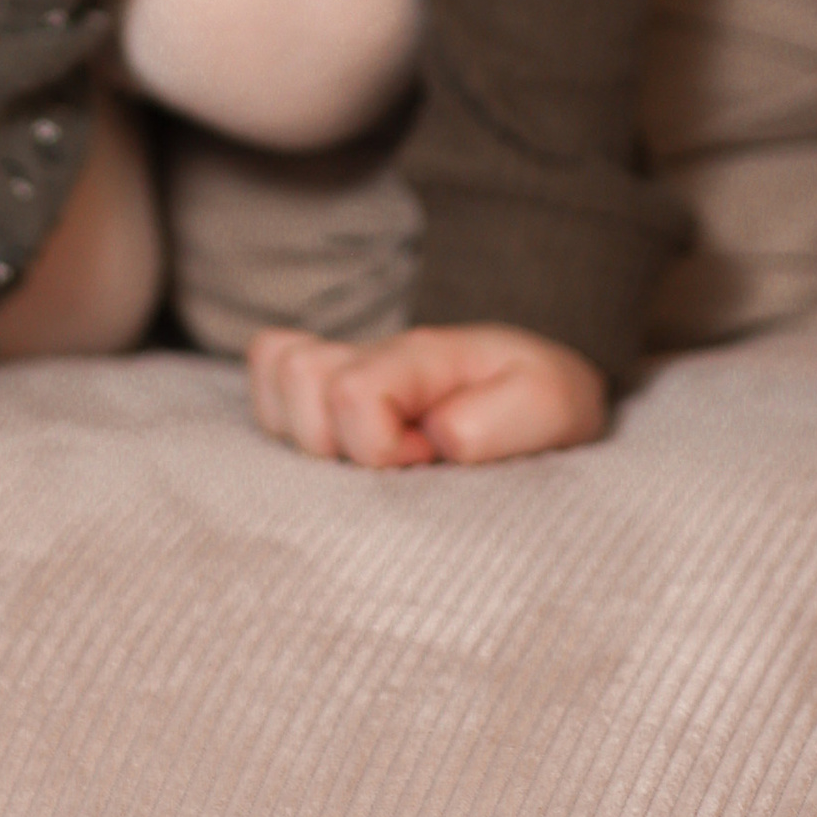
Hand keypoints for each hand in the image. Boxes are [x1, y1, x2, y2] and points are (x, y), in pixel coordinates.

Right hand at [247, 322, 607, 467]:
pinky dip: (283, 416)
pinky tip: (338, 446)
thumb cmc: (543, 402)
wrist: (540, 389)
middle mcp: (373, 353)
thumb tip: (436, 436)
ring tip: (367, 458)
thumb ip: (497, 422)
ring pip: (275, 373)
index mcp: (423, 355)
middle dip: (334, 441)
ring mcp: (345, 366)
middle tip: (399, 461)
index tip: (428, 463)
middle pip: (296, 374)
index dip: (380, 450)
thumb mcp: (550, 407)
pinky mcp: (326, 387)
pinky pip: (265, 377)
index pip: (352, 394)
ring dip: (306, 430)